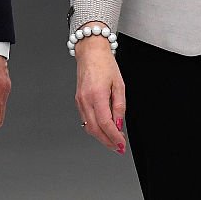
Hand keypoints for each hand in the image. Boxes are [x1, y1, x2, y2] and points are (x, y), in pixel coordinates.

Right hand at [74, 24, 125, 154]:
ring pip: (89, 127)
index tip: (122, 144)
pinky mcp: (78, 100)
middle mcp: (86, 99)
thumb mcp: (119, 85)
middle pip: (95, 129)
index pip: (106, 124)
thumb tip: (119, 125)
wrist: (91, 52)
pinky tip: (103, 129)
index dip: (114, 137)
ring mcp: (80, 100)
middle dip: (107, 141)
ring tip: (113, 140)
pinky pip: (85, 119)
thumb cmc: (105, 64)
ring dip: (101, 137)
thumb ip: (120, 107)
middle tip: (118, 147)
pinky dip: (95, 128)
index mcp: (97, 94)